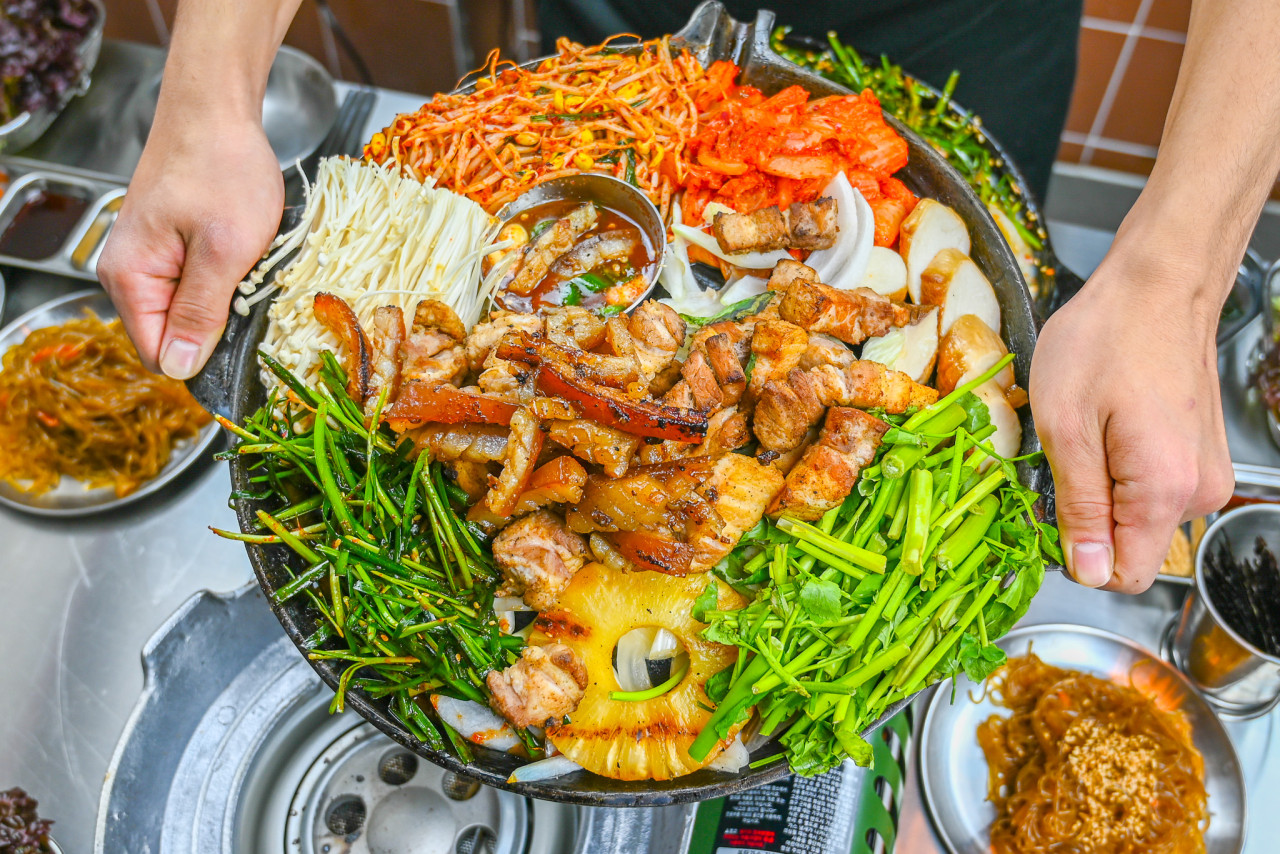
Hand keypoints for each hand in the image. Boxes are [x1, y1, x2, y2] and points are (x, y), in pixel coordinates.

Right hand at [99, 108, 281, 377]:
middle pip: (174, 336)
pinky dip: (227, 279)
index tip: (242, 342)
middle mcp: (129, 275)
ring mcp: (150, 261)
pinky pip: (198, 286)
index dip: (201, 360)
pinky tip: (244, 256)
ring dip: (226, 301)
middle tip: (251, 291)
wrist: (217, 112)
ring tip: (249, 267)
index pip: (158, 356)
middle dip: (217, 327)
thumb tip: (178, 368)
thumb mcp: (224, 249)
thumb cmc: (223, 169)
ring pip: (191, 312)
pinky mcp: (171, 248)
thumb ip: (201, 312)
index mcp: (130, 280)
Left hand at [1029, 248, 1233, 591]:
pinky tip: (1110, 425)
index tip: (1050, 509)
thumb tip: (1088, 572)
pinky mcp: (1200, 458)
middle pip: (1128, 546)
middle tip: (1067, 453)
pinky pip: (1151, 489)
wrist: (1156, 287)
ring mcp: (1205, 474)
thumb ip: (1078, 507)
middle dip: (1087, 515)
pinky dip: (1121, 469)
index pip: (1122, 576)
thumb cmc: (1106, 340)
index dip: (1077, 554)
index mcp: (1165, 490)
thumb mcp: (1064, 426)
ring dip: (1102, 487)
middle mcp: (1198, 491)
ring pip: (1137, 517)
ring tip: (1090, 430)